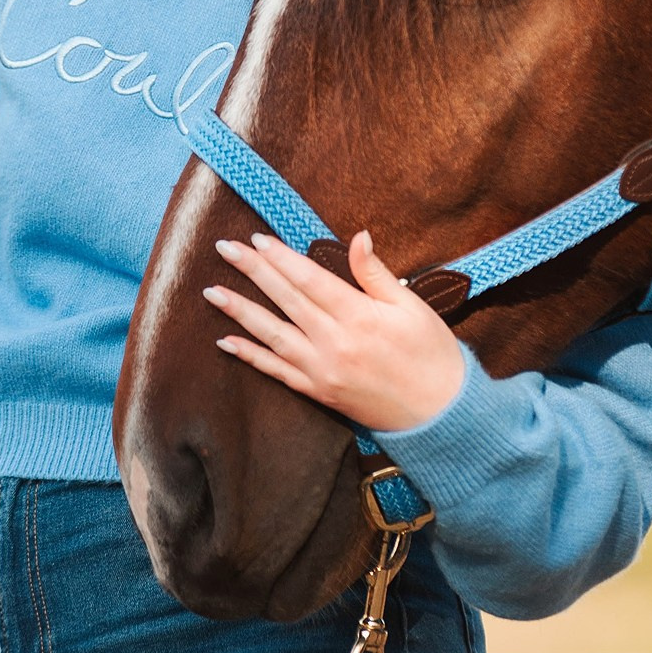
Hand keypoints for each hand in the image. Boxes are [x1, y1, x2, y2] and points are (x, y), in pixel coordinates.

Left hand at [205, 229, 465, 430]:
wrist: (440, 416)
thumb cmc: (433, 355)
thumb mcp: (412, 306)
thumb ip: (376, 273)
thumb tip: (358, 236)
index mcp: (359, 316)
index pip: (309, 279)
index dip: (280, 257)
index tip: (256, 238)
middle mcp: (334, 342)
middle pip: (285, 300)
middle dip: (253, 272)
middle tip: (223, 249)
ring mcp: (322, 370)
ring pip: (272, 335)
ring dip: (240, 312)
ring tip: (211, 292)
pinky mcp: (319, 392)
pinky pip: (277, 371)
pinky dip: (250, 356)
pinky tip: (226, 341)